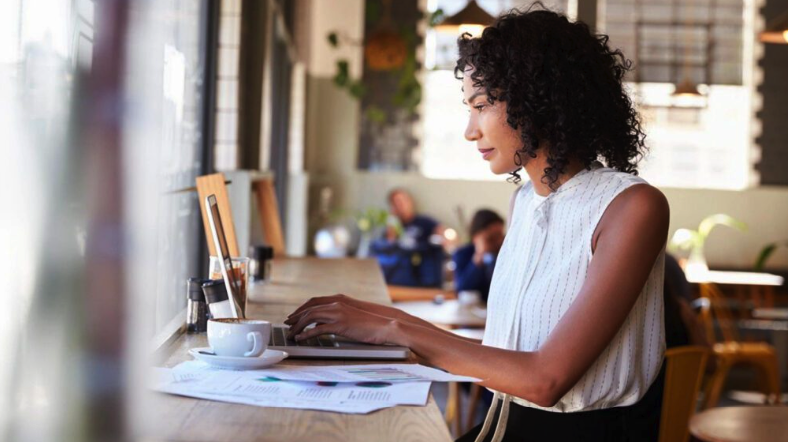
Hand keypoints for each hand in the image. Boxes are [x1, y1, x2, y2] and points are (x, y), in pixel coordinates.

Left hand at [284, 300, 399, 344]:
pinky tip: (300, 339)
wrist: (384, 325)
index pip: (314, 302)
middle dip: (296, 317)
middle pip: (309, 308)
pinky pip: (318, 329)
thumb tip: (323, 324)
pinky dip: (306, 334)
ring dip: (298, 326)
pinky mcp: (340, 325)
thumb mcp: (351, 315)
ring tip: (291, 334)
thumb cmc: (370, 323)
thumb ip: (337, 316)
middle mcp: (336, 304)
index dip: (301, 309)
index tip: (293, 316)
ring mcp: (338, 314)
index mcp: (339, 300)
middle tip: (287, 324)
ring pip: (310, 317)